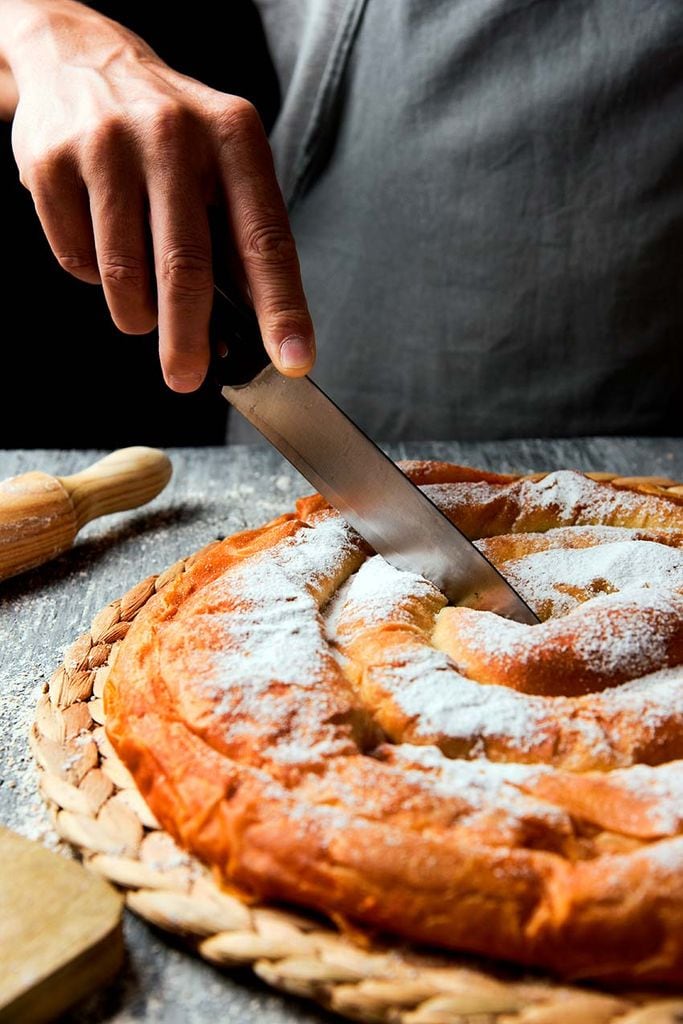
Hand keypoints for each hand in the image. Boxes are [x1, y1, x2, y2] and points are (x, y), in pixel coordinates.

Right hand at [2, 0, 314, 389]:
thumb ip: (240, 238)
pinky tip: (100, 244)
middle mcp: (174, 134)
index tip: (293, 359)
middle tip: (187, 377)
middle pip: (186, 267)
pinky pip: (76, 258)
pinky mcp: (53, 164)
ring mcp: (108, 145)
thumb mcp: (223, 163)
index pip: (265, 240)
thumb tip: (257, 330)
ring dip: (135, 313)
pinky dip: (92, 276)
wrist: (81, 57)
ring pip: (124, 274)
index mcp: (234, 136)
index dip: (281, 308)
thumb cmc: (171, 134)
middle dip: (189, 339)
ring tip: (141, 307)